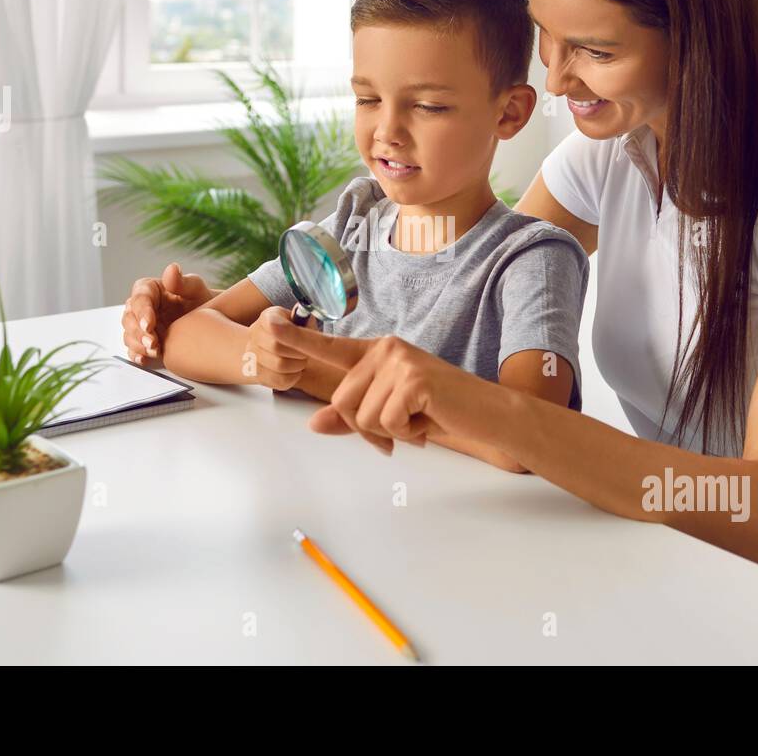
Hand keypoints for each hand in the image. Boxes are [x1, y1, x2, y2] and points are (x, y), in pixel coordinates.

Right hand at [121, 263, 213, 363]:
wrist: (208, 322)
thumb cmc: (201, 300)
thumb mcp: (195, 289)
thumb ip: (182, 282)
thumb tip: (172, 268)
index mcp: (149, 290)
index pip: (140, 299)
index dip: (142, 312)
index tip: (150, 324)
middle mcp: (140, 307)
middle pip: (130, 319)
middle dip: (139, 332)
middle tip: (153, 343)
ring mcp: (140, 325)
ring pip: (129, 334)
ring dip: (138, 345)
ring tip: (155, 352)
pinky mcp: (143, 341)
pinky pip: (133, 349)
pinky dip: (137, 355)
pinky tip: (145, 360)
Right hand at [243, 306, 317, 390]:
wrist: (285, 351)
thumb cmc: (298, 334)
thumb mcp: (304, 323)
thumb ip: (304, 318)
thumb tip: (301, 311)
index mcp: (267, 317)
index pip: (274, 326)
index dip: (293, 336)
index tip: (304, 339)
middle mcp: (254, 333)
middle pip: (276, 347)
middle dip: (298, 352)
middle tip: (305, 352)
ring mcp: (251, 354)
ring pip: (278, 366)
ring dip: (297, 366)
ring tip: (301, 361)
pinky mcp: (255, 374)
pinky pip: (278, 381)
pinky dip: (292, 378)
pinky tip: (294, 371)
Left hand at [267, 324, 477, 455]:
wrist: (489, 414)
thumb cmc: (440, 411)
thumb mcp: (391, 413)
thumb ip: (353, 416)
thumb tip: (314, 424)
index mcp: (378, 352)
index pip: (330, 347)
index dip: (296, 338)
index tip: (268, 323)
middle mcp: (386, 349)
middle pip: (343, 402)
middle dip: (367, 429)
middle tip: (400, 433)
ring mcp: (400, 362)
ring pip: (363, 417)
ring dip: (389, 433)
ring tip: (418, 423)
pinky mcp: (414, 380)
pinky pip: (386, 423)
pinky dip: (406, 434)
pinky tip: (427, 423)